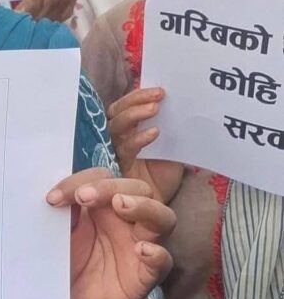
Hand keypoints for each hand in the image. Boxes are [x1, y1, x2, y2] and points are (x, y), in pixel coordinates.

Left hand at [48, 169, 174, 298]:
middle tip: (84, 197)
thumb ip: (63, 214)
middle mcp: (127, 221)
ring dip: (143, 207)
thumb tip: (56, 195)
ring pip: (162, 218)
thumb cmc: (67, 263)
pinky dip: (157, 253)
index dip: (81, 180)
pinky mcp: (145, 275)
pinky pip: (163, 261)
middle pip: (138, 189)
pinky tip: (142, 250)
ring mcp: (140, 245)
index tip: (53, 199)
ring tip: (120, 205)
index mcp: (103, 205)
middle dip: (111, 188)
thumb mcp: (59, 235)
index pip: (104, 178)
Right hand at [107, 87, 183, 202]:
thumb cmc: (162, 176)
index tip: (160, 90)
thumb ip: (170, 129)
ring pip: (115, 127)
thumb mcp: (170, 148)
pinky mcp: (116, 168)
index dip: (138, 95)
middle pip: (116, 112)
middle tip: (159, 95)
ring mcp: (114, 152)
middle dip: (135, 100)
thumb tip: (184, 106)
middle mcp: (116, 138)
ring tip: (155, 109)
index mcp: (127, 129)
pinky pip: (124, 149)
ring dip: (134, 114)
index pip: (125, 106)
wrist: (158, 209)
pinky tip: (154, 132)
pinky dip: (138, 138)